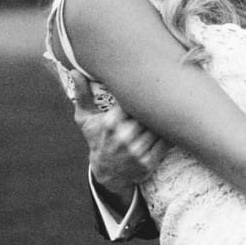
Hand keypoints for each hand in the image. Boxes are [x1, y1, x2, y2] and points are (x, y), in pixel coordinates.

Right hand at [70, 72, 170, 194]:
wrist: (107, 173)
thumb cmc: (97, 139)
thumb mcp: (86, 119)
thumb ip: (82, 95)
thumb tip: (74, 71)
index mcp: (110, 123)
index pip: (134, 101)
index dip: (142, 93)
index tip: (147, 85)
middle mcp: (124, 138)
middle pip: (149, 113)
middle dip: (155, 104)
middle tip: (164, 92)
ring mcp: (137, 152)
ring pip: (159, 126)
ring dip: (164, 117)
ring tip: (170, 106)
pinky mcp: (149, 162)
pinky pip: (166, 142)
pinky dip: (169, 132)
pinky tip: (170, 124)